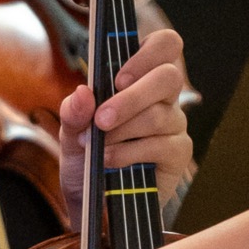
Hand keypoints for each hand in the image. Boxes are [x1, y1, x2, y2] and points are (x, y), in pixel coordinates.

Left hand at [58, 27, 193, 229]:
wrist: (91, 203)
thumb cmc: (86, 158)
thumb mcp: (70, 133)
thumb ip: (73, 112)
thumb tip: (83, 93)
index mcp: (140, 79)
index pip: (164, 45)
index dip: (148, 52)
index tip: (118, 77)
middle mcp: (163, 98)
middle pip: (168, 77)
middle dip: (132, 97)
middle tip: (102, 119)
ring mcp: (174, 125)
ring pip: (160, 115)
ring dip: (123, 131)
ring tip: (98, 148)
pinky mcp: (178, 154)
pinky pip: (162, 145)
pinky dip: (130, 153)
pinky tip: (110, 161)